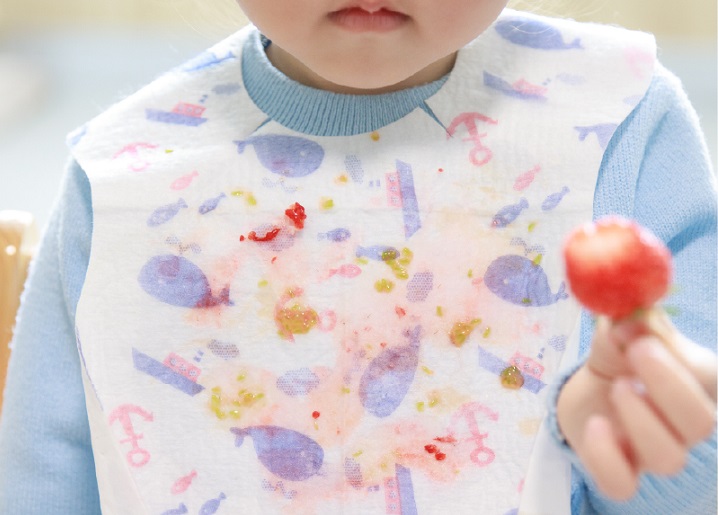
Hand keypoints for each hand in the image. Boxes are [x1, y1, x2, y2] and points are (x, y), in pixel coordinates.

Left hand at [556, 309, 716, 499]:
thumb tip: (630, 317)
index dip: (677, 359)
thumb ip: (630, 321)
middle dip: (668, 388)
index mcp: (697, 381)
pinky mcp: (620, 471)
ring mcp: (653, 450)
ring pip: (668, 459)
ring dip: (640, 421)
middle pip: (700, 424)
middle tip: (636, 354)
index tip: (642, 334)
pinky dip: (606, 458)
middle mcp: (684, 423)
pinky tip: (595, 426)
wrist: (592, 388)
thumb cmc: (620, 354)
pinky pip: (622, 484)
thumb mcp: (622, 330)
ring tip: (616, 388)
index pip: (709, 379)